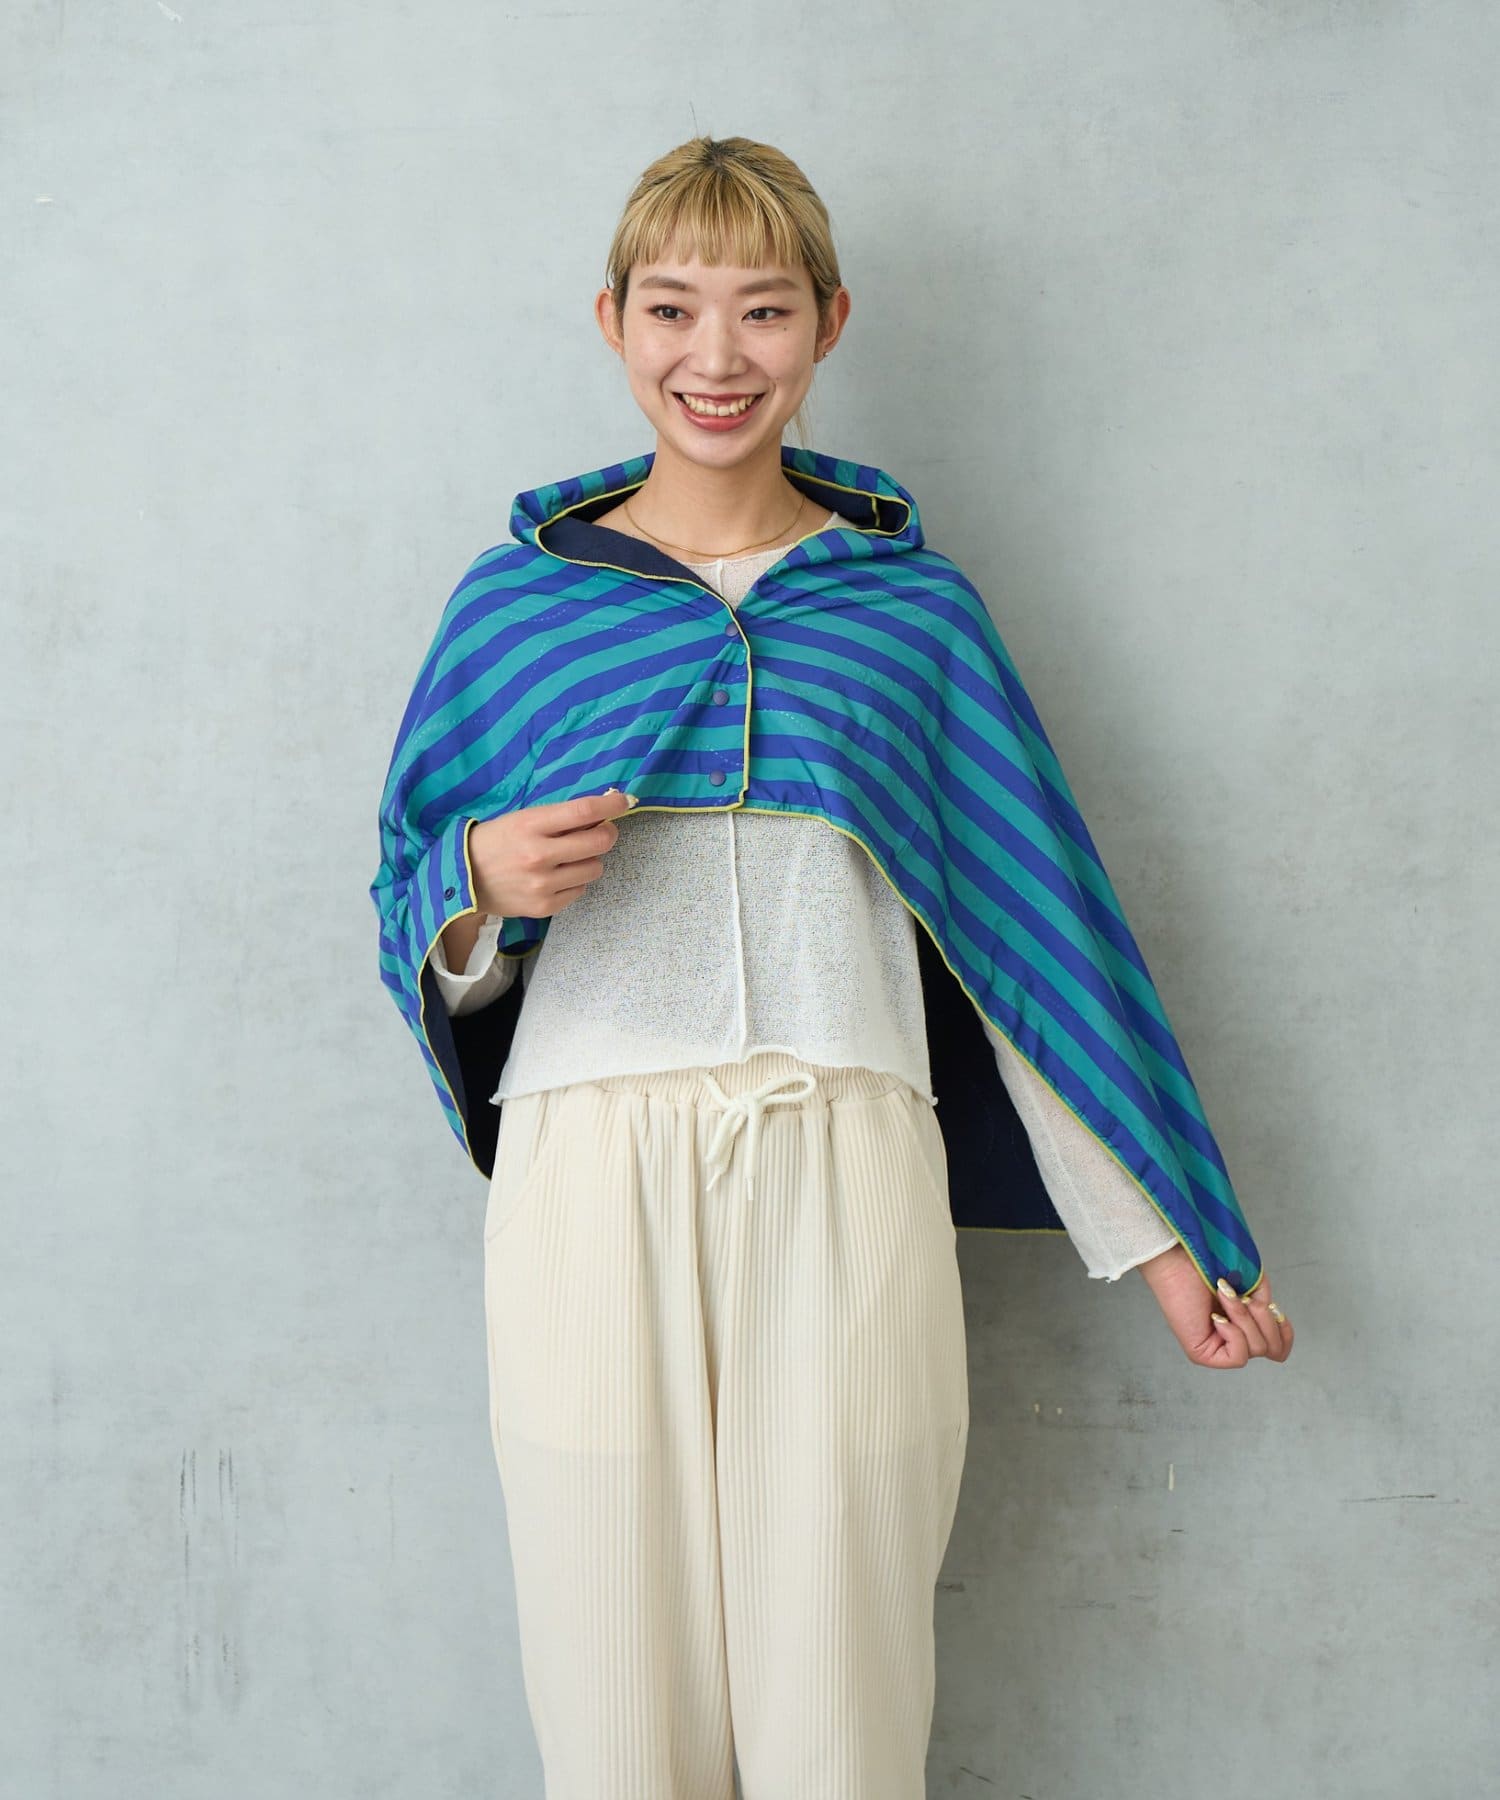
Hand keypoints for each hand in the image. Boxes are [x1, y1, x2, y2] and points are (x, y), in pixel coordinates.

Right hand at [469, 787, 638, 918]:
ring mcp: (542, 884)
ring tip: (570, 857)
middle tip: (602, 831)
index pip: (584, 811)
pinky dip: (575, 880)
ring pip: (594, 868)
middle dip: (607, 833)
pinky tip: (557, 876)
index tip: (623, 801)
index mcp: (531, 825)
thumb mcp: (523, 819)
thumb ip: (561, 817)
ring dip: (589, 859)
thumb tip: (603, 812)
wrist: (464, 878)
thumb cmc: (498, 841)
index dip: (611, 804)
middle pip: (599, 842)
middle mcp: (538, 855)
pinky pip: (580, 889)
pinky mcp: (544, 906)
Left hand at [1136, 1243, 1293, 1368]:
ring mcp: (1217, 1349)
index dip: (1284, 1331)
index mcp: (1244, 1326)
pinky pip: (1238, 1356)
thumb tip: (1274, 1321)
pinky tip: (1217, 1316)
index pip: (1278, 1349)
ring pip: (1257, 1348)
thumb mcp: (1252, 1286)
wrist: (1180, 1259)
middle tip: (1244, 1297)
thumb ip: (1267, 1306)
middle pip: (1272, 1349)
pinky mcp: (1202, 1355)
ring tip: (1226, 1297)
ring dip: (1244, 1317)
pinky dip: (1233, 1332)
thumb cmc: (1210, 1267)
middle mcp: (1232, 1341)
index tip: (1274, 1307)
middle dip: (1263, 1318)